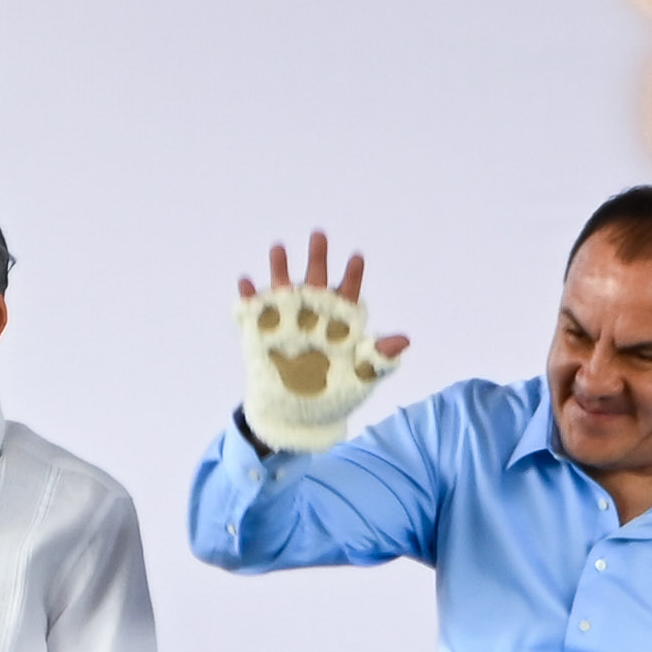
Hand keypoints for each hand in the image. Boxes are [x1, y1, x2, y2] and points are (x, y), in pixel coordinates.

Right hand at [237, 232, 412, 453]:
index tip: (357, 257)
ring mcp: (286, 322)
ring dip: (280, 268)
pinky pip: (253, 310)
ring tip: (279, 248)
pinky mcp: (261, 334)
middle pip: (317, 278)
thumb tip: (404, 341)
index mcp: (341, 321)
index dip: (352, 275)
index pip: (349, 292)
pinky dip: (248, 295)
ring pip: (283, 287)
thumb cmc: (337, 394)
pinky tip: (246, 282)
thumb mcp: (362, 377)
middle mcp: (314, 314)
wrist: (301, 417)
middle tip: (319, 234)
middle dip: (318, 257)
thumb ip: (379, 358)